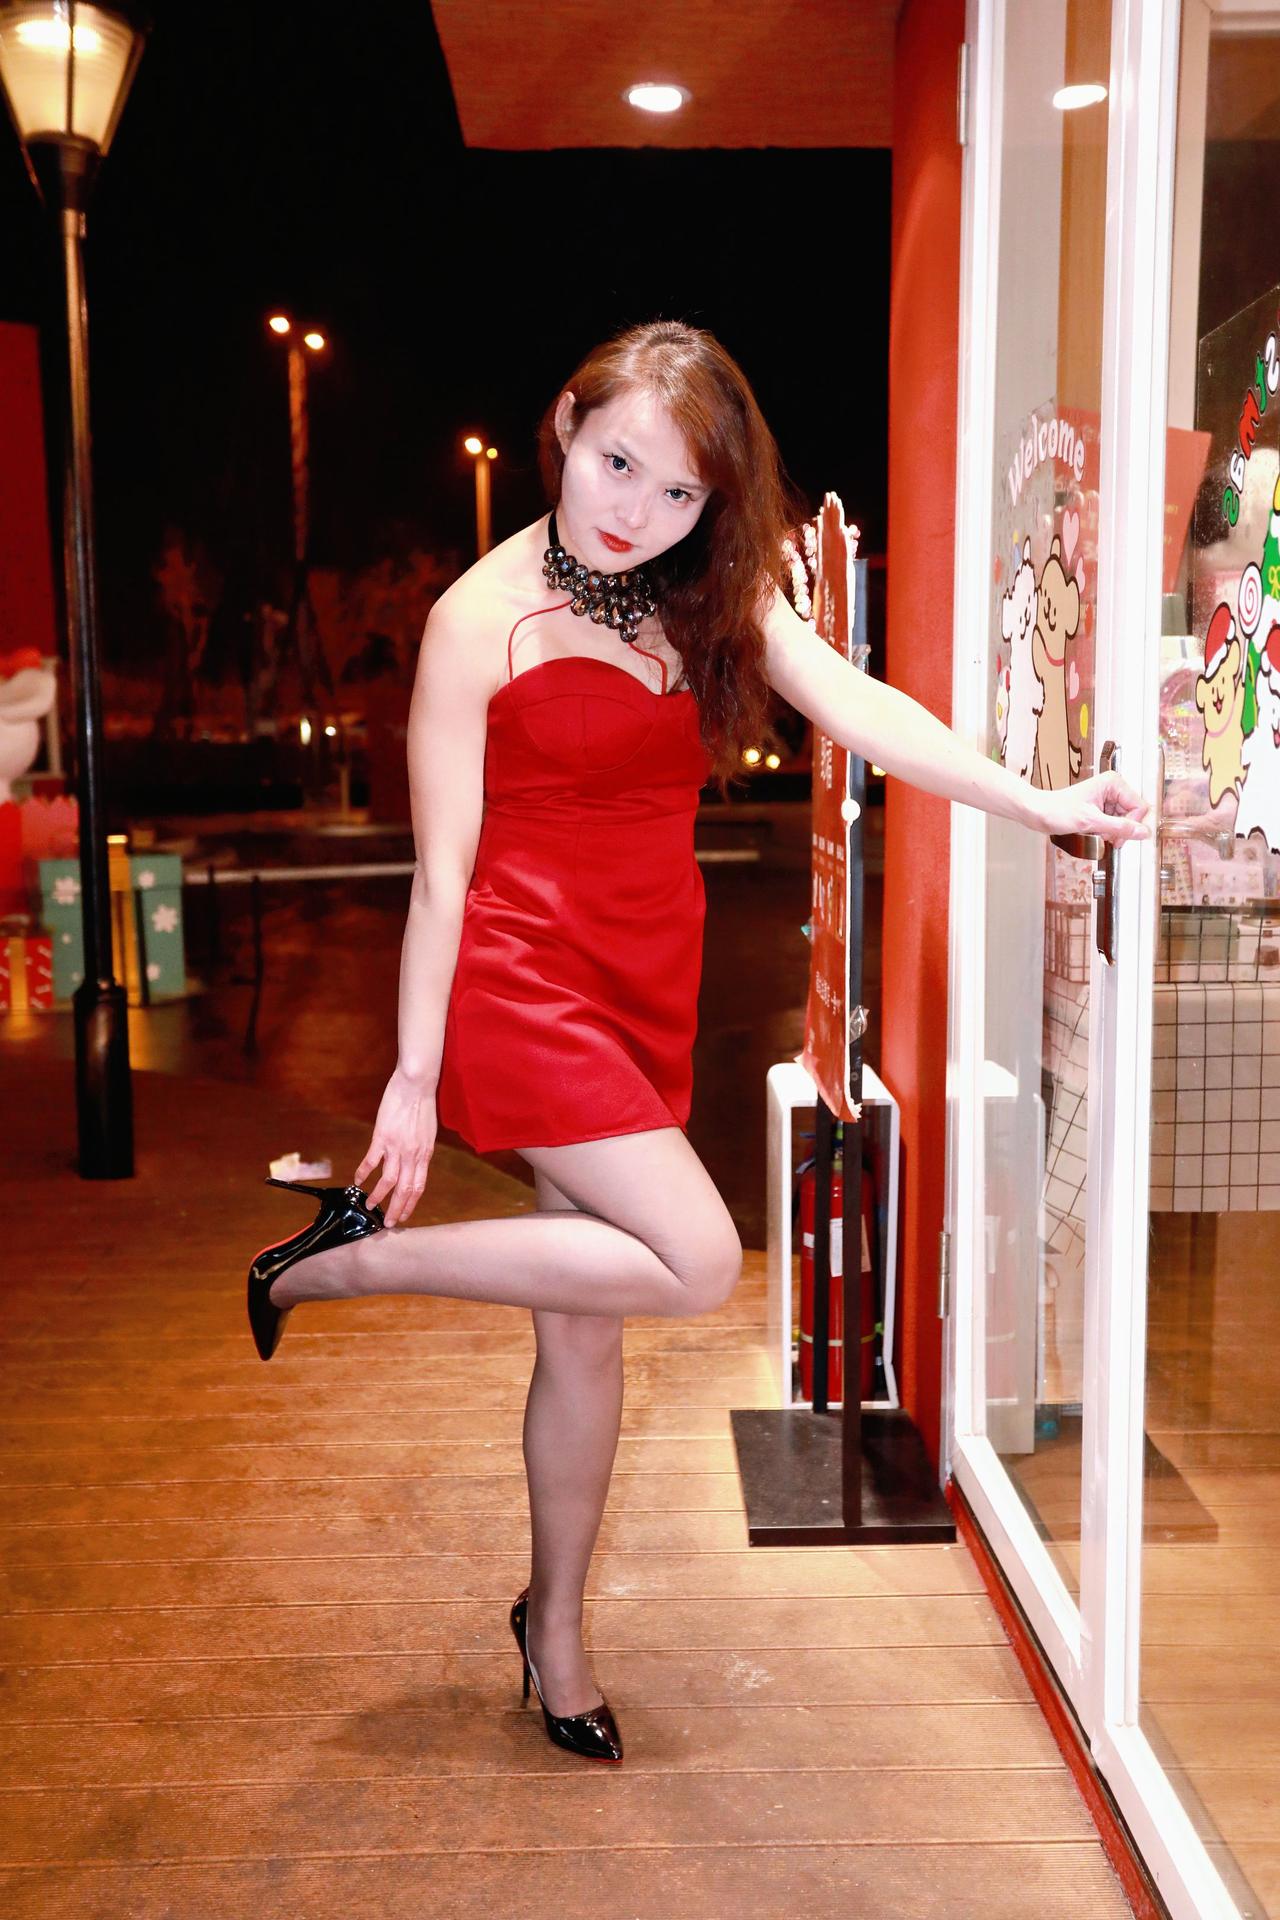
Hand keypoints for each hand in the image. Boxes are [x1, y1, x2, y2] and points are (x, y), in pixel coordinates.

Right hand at [354, 1066, 437, 1226]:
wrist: (416, 1084)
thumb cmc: (423, 1105)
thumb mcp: (427, 1133)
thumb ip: (420, 1151)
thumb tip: (414, 1164)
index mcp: (425, 1154)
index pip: (418, 1186)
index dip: (411, 1203)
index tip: (404, 1216)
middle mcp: (412, 1155)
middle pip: (404, 1189)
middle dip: (396, 1209)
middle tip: (388, 1224)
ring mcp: (397, 1147)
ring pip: (388, 1180)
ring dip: (378, 1196)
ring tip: (369, 1206)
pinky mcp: (382, 1137)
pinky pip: (371, 1160)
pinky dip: (364, 1172)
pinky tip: (357, 1180)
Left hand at [1035, 770, 1152, 846]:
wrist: (1039, 813)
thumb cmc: (1057, 810)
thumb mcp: (1091, 821)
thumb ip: (1119, 827)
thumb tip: (1142, 832)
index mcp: (1113, 783)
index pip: (1139, 807)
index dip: (1131, 824)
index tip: (1118, 836)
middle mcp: (1112, 788)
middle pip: (1132, 815)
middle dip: (1120, 829)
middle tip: (1105, 836)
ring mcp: (1107, 798)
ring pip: (1124, 821)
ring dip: (1112, 832)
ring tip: (1096, 833)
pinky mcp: (1101, 808)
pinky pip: (1114, 823)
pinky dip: (1106, 832)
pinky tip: (1095, 832)